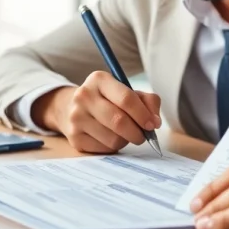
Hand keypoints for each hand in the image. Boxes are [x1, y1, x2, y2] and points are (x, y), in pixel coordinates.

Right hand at [33, 71, 161, 153]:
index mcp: (99, 79)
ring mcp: (76, 118)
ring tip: (124, 134)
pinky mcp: (75, 138)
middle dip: (137, 132)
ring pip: (113, 139)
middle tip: (143, 135)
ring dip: (125, 140)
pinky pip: (104, 149)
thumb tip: (155, 122)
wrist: (74, 108)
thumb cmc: (109, 100)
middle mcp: (84, 96)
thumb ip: (147, 101)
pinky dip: (113, 147)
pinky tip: (110, 138)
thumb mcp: (128, 91)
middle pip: (119, 121)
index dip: (143, 114)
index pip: (126, 99)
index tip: (153, 124)